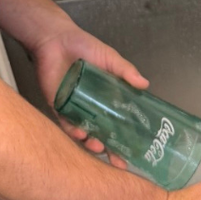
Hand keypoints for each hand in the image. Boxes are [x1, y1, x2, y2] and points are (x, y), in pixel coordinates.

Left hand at [29, 23, 148, 165]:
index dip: (127, 138)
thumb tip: (145, 84)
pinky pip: (65, 124)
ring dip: (91, 143)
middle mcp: (92, 107)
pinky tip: (80, 133)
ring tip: (97, 145)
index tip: (136, 154)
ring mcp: (75, 108)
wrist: (55, 38)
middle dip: (110, 150)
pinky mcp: (58, 106)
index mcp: (106, 97)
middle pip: (102, 134)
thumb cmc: (84, 46)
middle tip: (118, 161)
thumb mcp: (109, 57)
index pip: (119, 122)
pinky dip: (72, 131)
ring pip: (85, 133)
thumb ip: (125, 71)